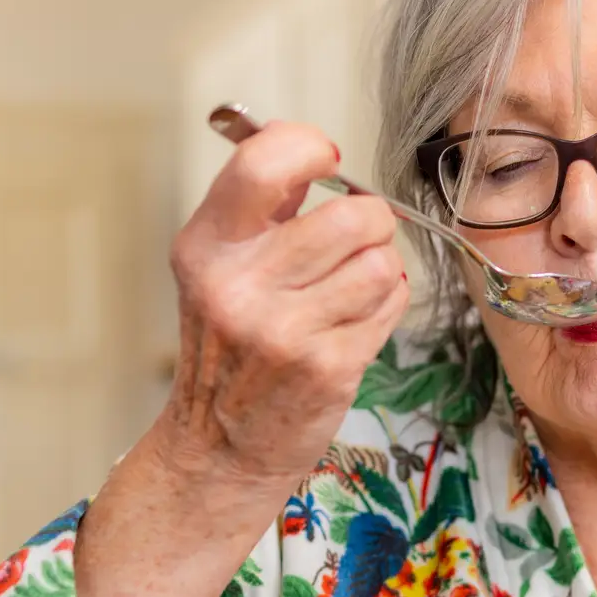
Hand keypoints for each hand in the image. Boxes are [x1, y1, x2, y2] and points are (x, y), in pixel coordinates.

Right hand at [74, 123, 406, 596]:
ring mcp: (284, 331)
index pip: (265, 161)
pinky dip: (385, 309)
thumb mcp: (219, 272)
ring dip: (381, 271)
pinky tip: (355, 325)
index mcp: (207, 248)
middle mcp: (239, 286)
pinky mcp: (327, 368)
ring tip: (352, 292)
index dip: (310, 147)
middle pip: (352, 215)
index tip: (325, 162)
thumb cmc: (229, 354)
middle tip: (357, 242)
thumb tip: (310, 151)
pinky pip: (390, 306)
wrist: (218, 449)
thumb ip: (260, 211)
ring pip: (382, 262)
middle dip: (370, 224)